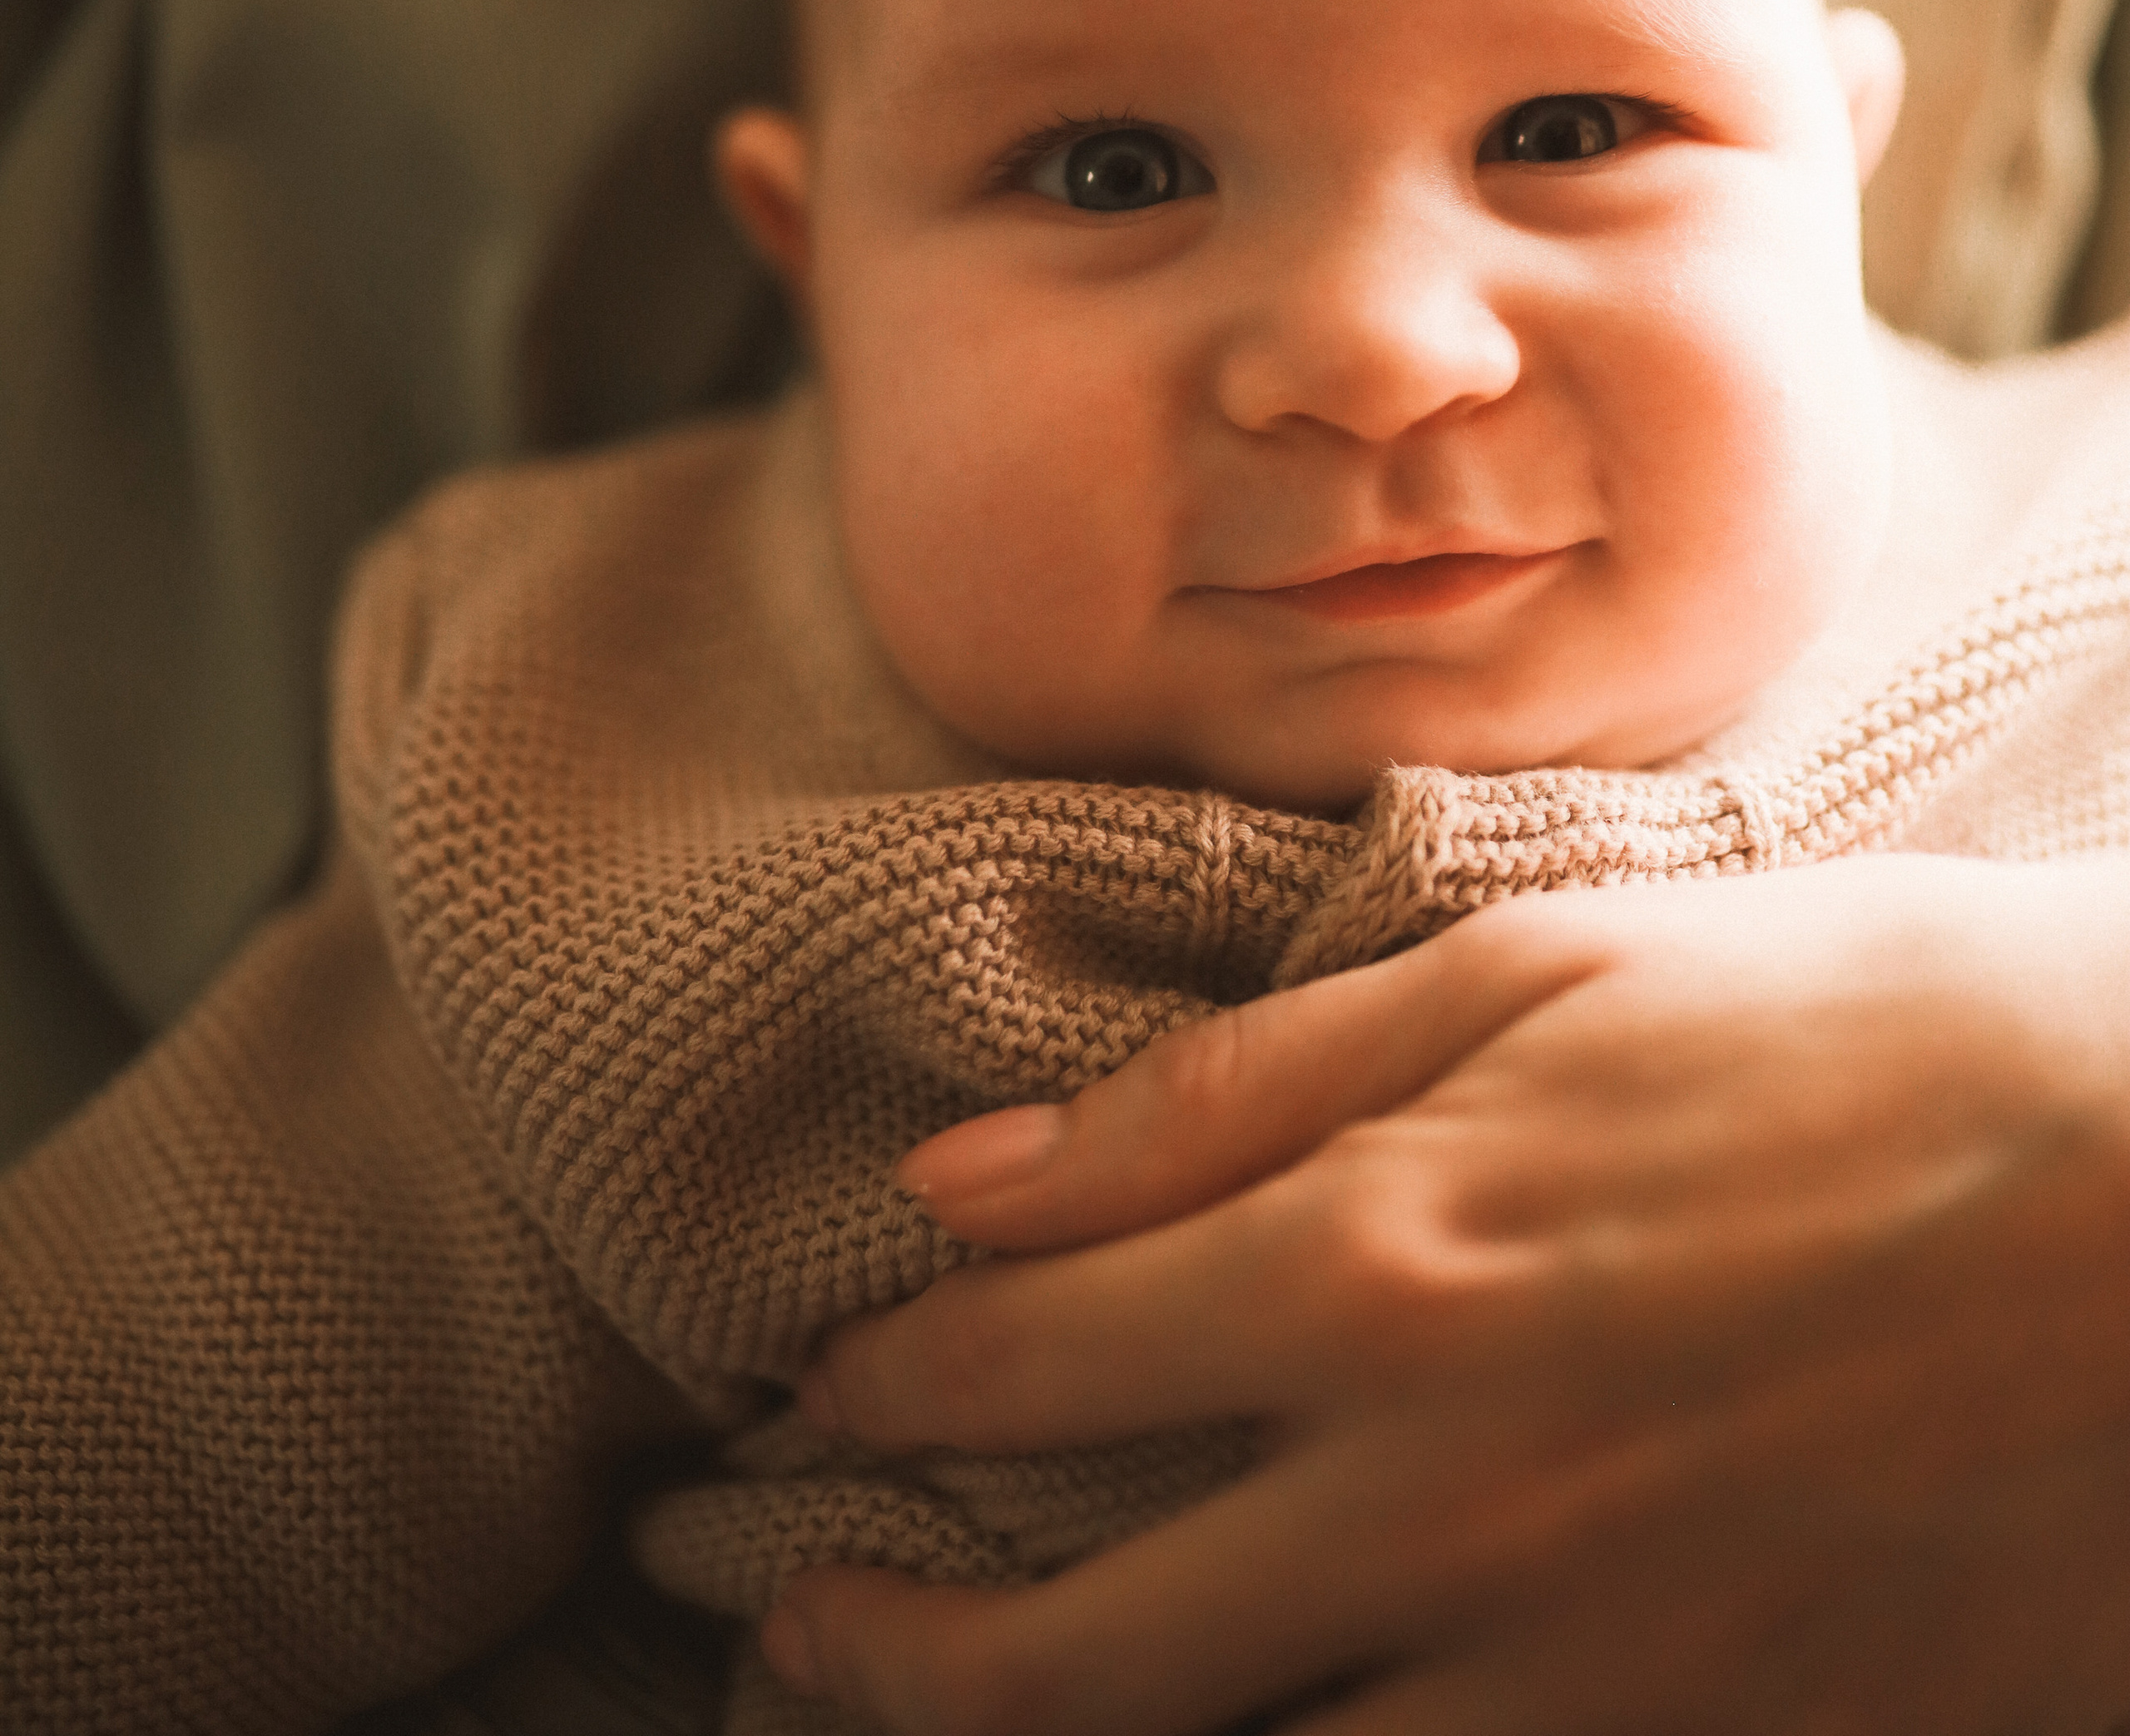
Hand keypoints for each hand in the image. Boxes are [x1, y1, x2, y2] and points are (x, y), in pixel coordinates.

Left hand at [757, 856, 2129, 1734]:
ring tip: (940, 1733)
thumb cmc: (1855, 1029)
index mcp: (1385, 1267)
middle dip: (872, 1654)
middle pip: (1067, 1664)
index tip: (800, 1410)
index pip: (1027, 1364)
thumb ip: (1235, 1089)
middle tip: (774, 1629)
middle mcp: (1438, 1504)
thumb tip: (965, 1176)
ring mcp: (1573, 1673)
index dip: (874, 1398)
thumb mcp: (1538, 974)